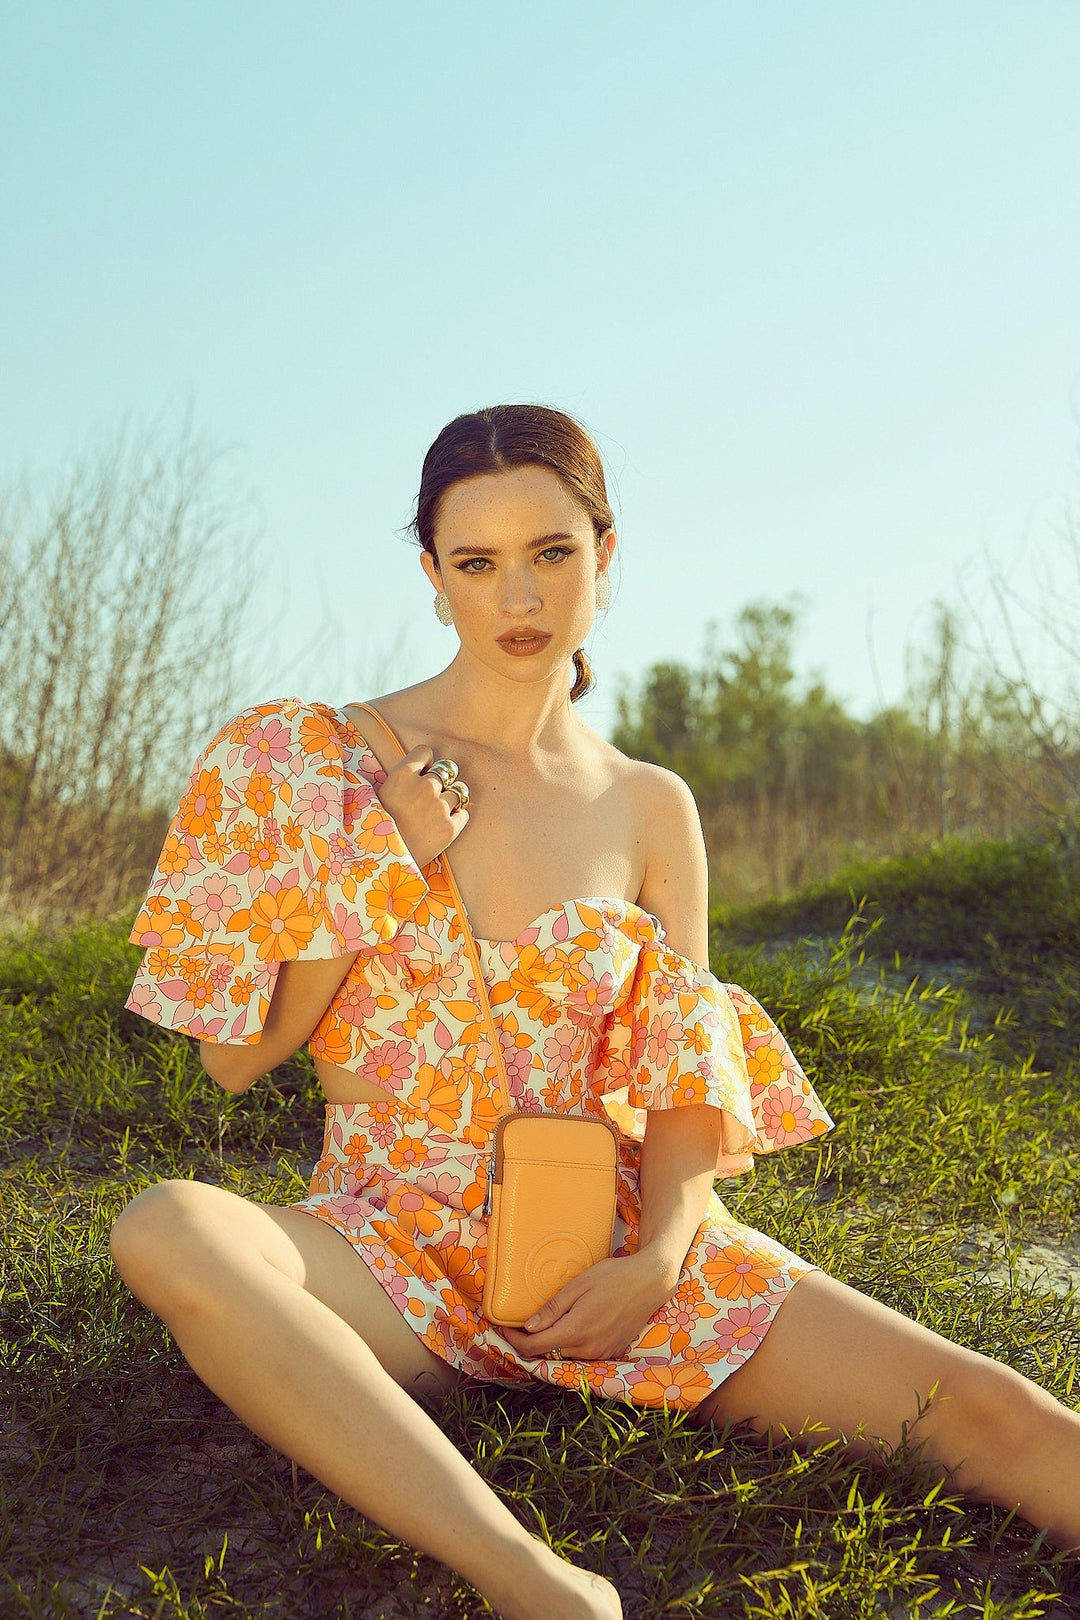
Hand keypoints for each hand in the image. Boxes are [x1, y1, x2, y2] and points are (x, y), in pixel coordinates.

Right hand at [376, 743, 469, 867]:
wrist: (382, 863)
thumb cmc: (376, 829)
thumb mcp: (380, 794)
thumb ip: (401, 778)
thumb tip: (419, 767)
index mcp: (402, 774)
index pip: (425, 751)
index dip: (425, 762)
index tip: (422, 774)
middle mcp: (424, 786)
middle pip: (446, 770)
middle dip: (441, 781)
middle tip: (430, 797)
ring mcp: (439, 807)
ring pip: (459, 790)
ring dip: (452, 798)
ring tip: (437, 812)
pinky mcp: (451, 827)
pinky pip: (464, 813)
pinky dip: (457, 819)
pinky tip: (441, 826)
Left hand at [501, 1251, 676, 1363]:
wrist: (651, 1281)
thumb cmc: (615, 1276)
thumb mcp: (579, 1285)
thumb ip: (553, 1309)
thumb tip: (528, 1327)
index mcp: (576, 1331)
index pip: (533, 1347)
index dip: (513, 1340)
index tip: (502, 1328)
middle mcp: (588, 1349)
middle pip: (547, 1354)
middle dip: (528, 1342)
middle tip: (515, 1326)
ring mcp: (601, 1353)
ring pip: (563, 1355)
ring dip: (549, 1344)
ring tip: (539, 1325)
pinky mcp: (611, 1351)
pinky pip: (581, 1354)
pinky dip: (568, 1344)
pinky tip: (566, 1327)